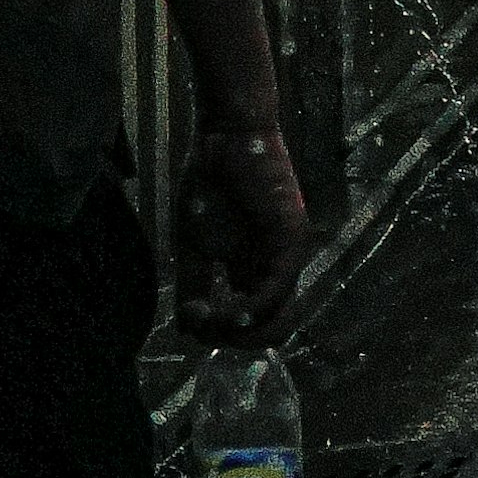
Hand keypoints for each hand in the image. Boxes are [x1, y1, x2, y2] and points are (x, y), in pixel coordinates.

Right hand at [176, 112, 309, 343]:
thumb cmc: (209, 184)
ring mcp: (288, 254)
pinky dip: (246, 310)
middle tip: (200, 326)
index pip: (253, 323)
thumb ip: (194, 285)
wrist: (224, 137)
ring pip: (277, 318)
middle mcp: (277, 267)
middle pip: (271, 330)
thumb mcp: (192, 244)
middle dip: (233, 340)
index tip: (190, 321)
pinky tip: (216, 307)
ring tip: (204, 315)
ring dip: (236, 330)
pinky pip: (276, 290)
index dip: (221, 335)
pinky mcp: (291, 238)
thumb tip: (186, 328)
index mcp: (255, 269)